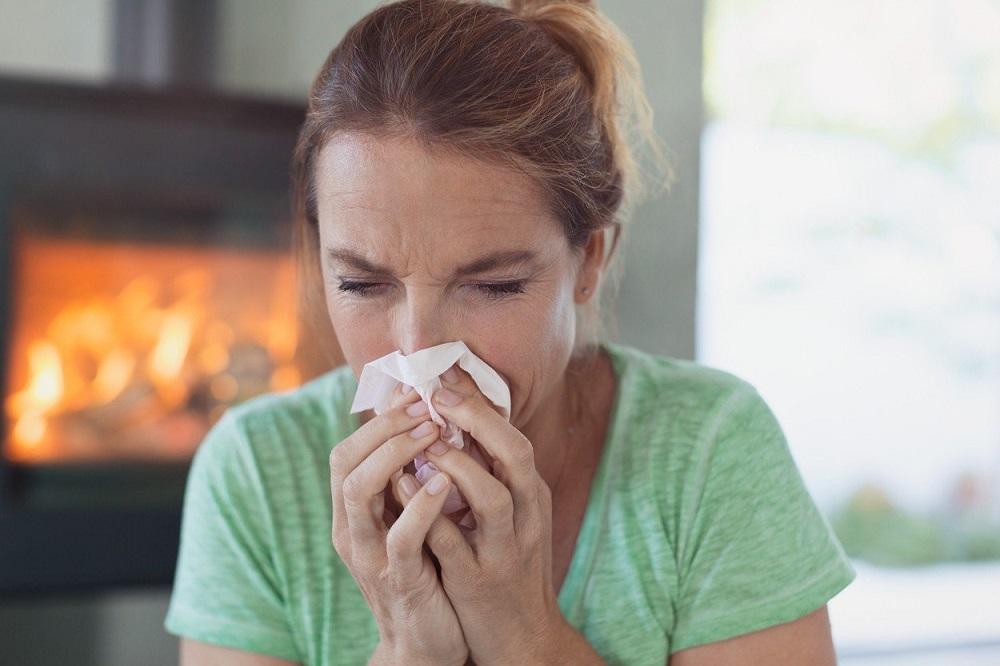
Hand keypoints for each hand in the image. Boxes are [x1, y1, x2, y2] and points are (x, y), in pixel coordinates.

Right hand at [329, 382, 468, 665]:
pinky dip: (420, 504)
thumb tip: (426, 423)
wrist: (428, 644)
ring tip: (433, 431)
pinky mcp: (399, 581)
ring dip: (396, 453)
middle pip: (344, 460)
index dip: (379, 417)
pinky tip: (444, 481)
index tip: (415, 391)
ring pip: (359, 491)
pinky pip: (400, 537)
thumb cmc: (426, 572)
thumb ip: (408, 481)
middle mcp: (352, 529)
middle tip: (425, 403)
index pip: (348, 449)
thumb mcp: (411, 520)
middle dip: (384, 425)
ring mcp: (370, 556)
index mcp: (354, 512)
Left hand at [417, 364, 563, 664]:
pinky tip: (402, 485)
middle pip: (516, 456)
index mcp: (532, 496)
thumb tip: (456, 423)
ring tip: (425, 439)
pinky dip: (428, 510)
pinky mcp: (478, 581)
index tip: (448, 373)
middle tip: (438, 394)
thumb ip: (489, 474)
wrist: (523, 638)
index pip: (514, 437)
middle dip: (478, 419)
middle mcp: (527, 517)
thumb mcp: (510, 517)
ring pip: (492, 497)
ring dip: (458, 463)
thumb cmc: (507, 566)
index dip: (482, 403)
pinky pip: (452, 541)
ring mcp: (505, 550)